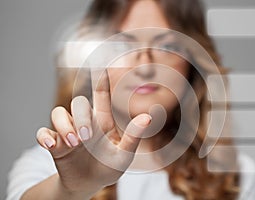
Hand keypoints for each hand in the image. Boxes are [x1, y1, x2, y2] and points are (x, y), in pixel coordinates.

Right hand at [36, 70, 150, 197]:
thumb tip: (148, 117)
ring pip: (58, 113)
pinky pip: (42, 133)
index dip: (101, 81)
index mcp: (102, 122)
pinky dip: (44, 137)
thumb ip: (134, 136)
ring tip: (74, 144)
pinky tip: (52, 146)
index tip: (102, 66)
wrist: (89, 184)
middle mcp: (84, 122)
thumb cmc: (109, 167)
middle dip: (81, 117)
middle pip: (78, 103)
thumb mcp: (124, 154)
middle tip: (86, 138)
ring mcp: (68, 132)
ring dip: (63, 126)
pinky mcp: (55, 144)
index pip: (101, 96)